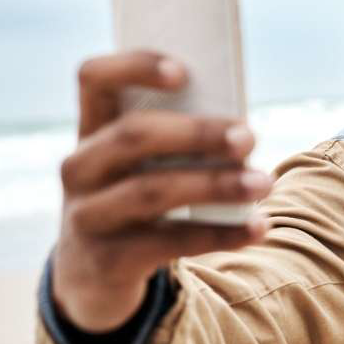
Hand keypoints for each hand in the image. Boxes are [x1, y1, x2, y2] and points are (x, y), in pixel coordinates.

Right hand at [52, 50, 271, 332]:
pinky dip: (221, 234)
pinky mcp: (108, 260)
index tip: (183, 72)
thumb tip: (241, 131)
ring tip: (263, 183)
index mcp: (91, 130)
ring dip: (216, 184)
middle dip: (197, 133)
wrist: (93, 276)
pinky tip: (258, 227)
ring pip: (152, 191)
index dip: (133, 67)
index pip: (94, 79)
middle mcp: (80, 168)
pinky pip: (169, 243)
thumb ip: (173, 140)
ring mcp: (87, 216)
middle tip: (249, 137)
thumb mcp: (138, 166)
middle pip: (133, 135)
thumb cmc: (136, 198)